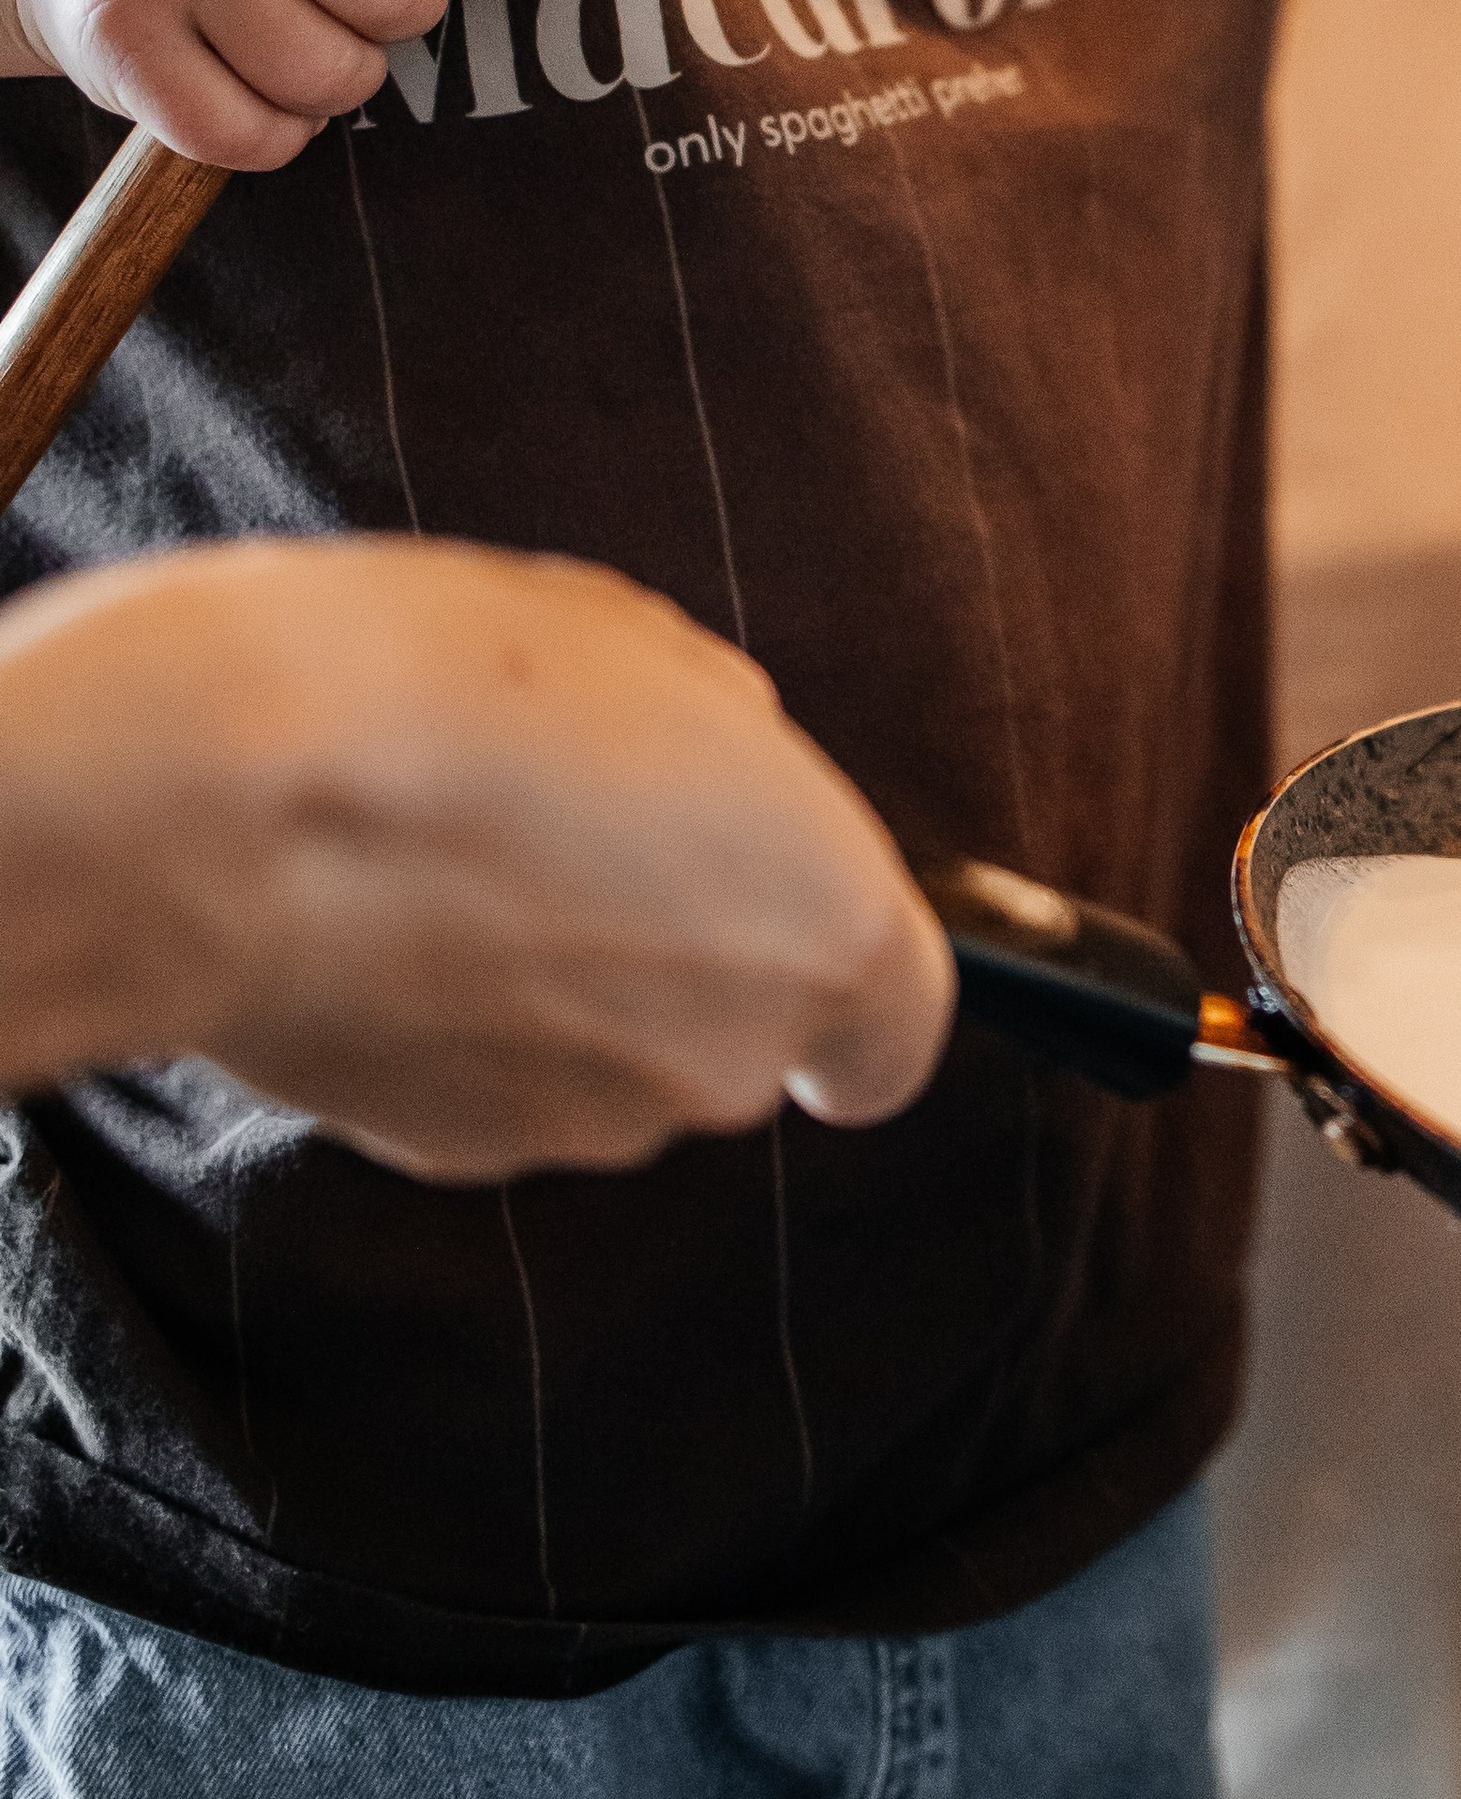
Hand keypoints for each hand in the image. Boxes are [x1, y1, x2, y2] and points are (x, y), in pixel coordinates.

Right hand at [0, 539, 956, 1177]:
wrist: (222, 801)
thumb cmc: (450, 682)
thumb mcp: (639, 644)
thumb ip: (717, 739)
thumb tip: (710, 770)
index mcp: (824, 923)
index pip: (900, 1025)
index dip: (853, 984)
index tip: (796, 928)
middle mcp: (728, 1056)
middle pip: (738, 1023)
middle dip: (674, 938)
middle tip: (568, 816)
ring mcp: (584, 1123)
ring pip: (606, 1052)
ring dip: (552, 973)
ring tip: (444, 843)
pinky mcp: (444, 1154)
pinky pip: (487, 1077)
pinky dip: (450, 1013)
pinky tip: (373, 913)